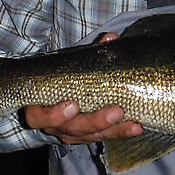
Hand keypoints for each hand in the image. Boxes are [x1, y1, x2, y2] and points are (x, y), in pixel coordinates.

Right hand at [23, 32, 142, 143]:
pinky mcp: (87, 136)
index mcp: (39, 107)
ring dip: (114, 129)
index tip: (73, 105)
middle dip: (96, 121)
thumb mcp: (66, 65)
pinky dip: (120, 131)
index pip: (39, 117)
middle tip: (116, 111)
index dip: (54, 115)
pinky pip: (103, 136)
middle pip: (72, 128)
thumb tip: (110, 38)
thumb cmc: (60, 77)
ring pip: (91, 135)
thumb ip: (86, 52)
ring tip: (133, 123)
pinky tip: (136, 127)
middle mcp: (54, 124)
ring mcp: (71, 132)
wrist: (56, 93)